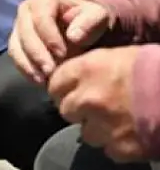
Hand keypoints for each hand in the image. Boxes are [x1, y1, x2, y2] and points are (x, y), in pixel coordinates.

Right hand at [8, 0, 113, 84]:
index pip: (40, 15)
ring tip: (43, 79)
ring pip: (16, 44)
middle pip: (25, 31)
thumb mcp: (98, 17)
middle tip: (50, 71)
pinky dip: (25, 68)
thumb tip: (73, 36)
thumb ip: (89, 22)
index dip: (49, 35)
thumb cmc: (89, 21)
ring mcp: (19, 26)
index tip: (62, 53)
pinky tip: (38, 80)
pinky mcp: (17, 42)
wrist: (82, 29)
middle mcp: (25, 9)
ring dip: (28, 63)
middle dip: (36, 52)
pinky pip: (15, 55)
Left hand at [48, 46, 146, 161]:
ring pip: (85, 132)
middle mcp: (88, 98)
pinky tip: (133, 132)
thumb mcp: (121, 55)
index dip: (64, 87)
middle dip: (79, 109)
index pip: (55, 83)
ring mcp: (103, 125)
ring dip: (98, 128)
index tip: (72, 90)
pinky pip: (108, 149)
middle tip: (98, 106)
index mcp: (87, 70)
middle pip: (66, 110)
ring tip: (120, 119)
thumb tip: (75, 77)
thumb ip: (92, 67)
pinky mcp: (120, 148)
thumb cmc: (158, 68)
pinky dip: (118, 144)